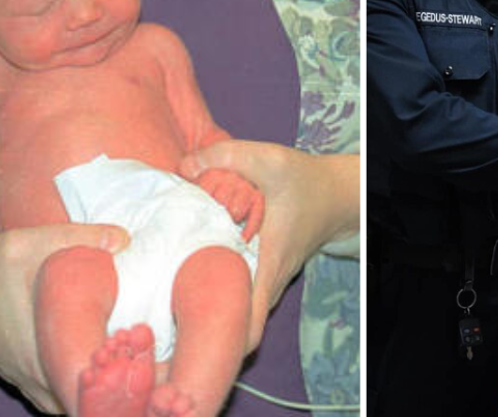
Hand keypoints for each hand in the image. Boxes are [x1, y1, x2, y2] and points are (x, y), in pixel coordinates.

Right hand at [0, 223, 128, 413]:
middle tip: (140, 366)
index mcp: (38, 347)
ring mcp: (25, 381)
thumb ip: (80, 237)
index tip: (137, 361)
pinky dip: (75, 393)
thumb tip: (123, 238)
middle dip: (111, 390)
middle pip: (80, 402)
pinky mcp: (21, 379)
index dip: (112, 380)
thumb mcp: (32, 241)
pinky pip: (54, 399)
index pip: (82, 385)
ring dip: (94, 393)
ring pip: (67, 404)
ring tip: (125, 369)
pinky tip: (97, 373)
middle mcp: (32, 373)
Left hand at [179, 140, 357, 350]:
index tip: (188, 335)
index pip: (249, 327)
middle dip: (203, 331)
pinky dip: (216, 290)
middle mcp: (266, 282)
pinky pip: (237, 294)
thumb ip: (224, 157)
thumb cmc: (303, 179)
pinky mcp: (261, 273)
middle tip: (163, 320)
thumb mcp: (267, 159)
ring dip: (208, 310)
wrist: (333, 193)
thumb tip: (183, 169)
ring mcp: (265, 281)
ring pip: (236, 313)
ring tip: (168, 298)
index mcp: (268, 265)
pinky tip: (189, 271)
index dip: (220, 340)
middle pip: (236, 329)